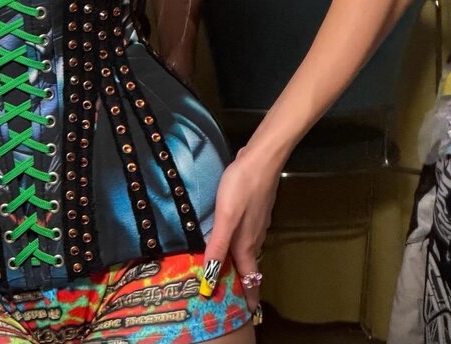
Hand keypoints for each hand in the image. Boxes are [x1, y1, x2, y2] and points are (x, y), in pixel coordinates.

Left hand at [199, 145, 280, 314]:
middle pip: (250, 267)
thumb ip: (218, 246)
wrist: (261, 160)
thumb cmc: (241, 189)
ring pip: (249, 250)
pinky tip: (232, 237)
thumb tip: (211, 278)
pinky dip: (241, 244)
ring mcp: (257, 223)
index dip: (248, 296)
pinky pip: (248, 235)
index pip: (250, 278)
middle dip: (244, 283)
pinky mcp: (256, 209)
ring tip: (231, 271)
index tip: (247, 313)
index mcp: (246, 244)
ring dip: (242, 264)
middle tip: (234, 295)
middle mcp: (254, 237)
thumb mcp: (225, 218)